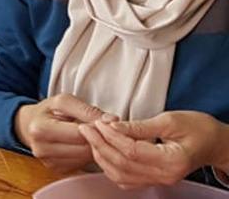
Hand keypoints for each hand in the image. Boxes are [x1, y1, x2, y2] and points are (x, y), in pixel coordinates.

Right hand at [14, 93, 112, 172]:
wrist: (30, 124)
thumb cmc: (48, 111)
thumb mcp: (63, 101)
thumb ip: (87, 109)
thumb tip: (112, 120)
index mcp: (41, 129)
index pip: (80, 133)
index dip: (97, 127)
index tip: (105, 120)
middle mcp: (42, 150)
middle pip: (84, 149)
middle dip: (98, 138)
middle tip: (103, 129)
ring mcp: (49, 162)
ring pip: (86, 159)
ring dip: (95, 147)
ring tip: (94, 135)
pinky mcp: (57, 169)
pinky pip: (82, 164)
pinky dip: (88, 155)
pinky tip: (85, 145)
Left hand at [78, 111, 228, 188]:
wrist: (213, 142)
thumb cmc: (197, 128)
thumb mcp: (170, 120)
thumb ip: (140, 126)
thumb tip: (113, 126)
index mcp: (172, 160)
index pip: (132, 152)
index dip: (111, 137)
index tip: (97, 122)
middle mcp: (165, 176)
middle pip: (123, 165)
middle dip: (100, 145)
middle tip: (86, 128)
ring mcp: (159, 180)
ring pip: (120, 176)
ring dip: (101, 156)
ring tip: (91, 137)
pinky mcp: (153, 179)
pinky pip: (126, 179)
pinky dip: (109, 166)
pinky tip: (102, 150)